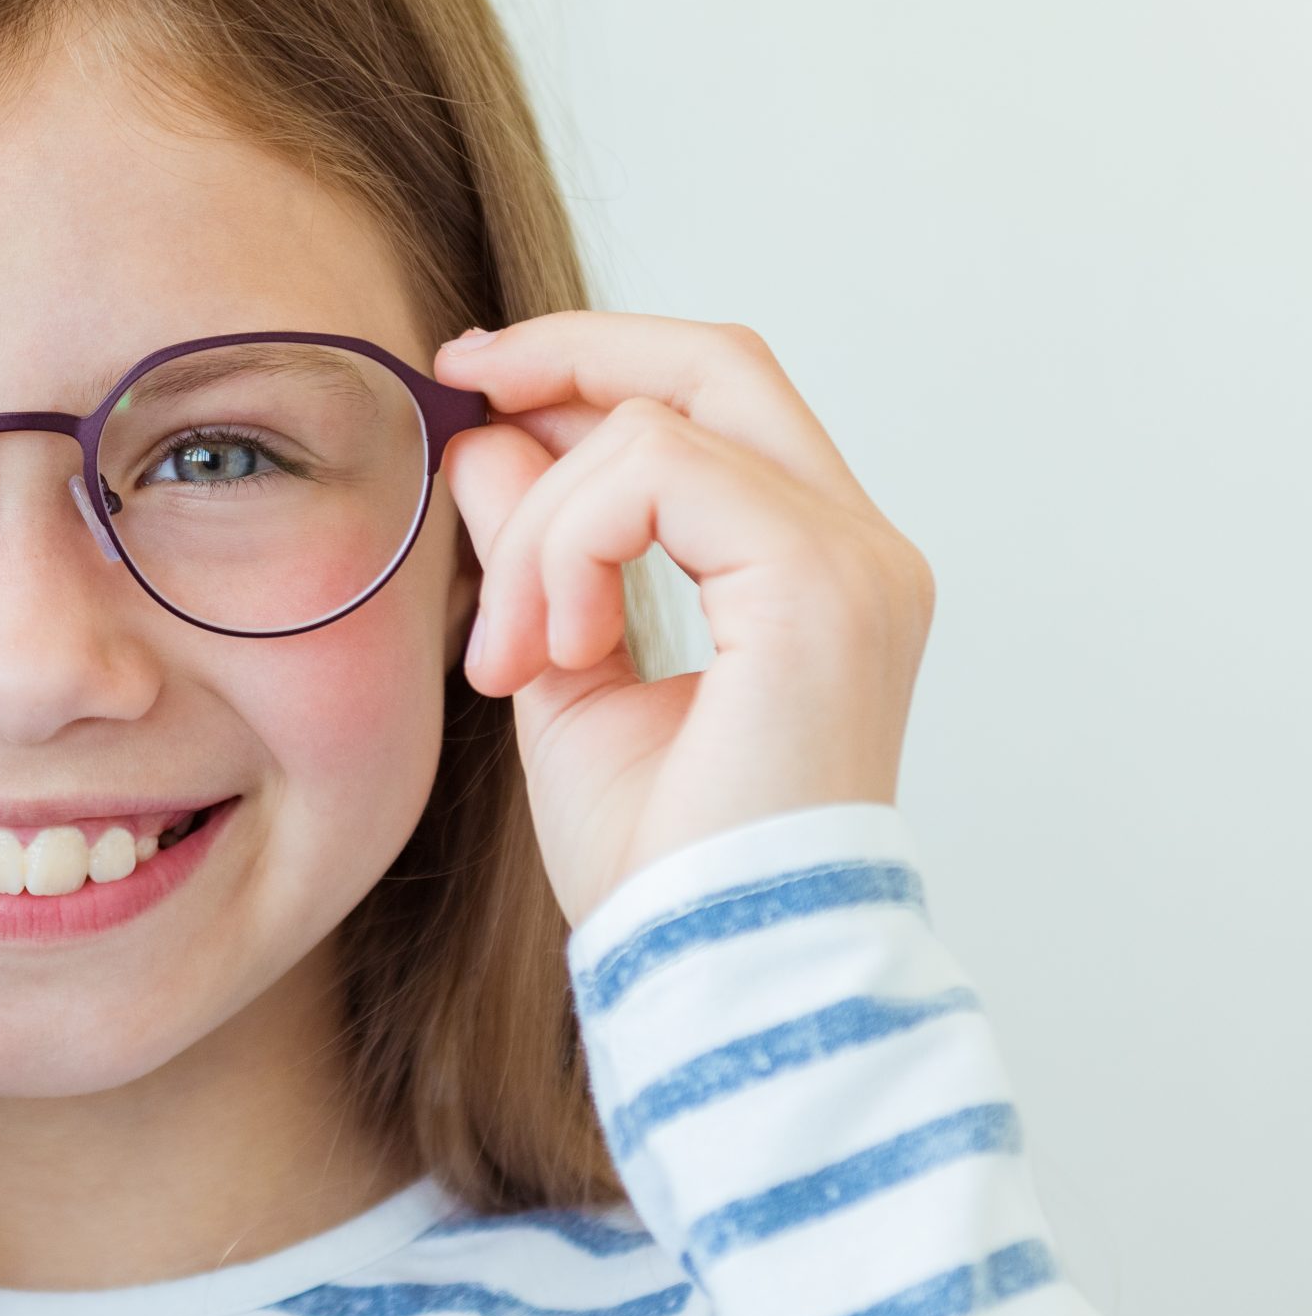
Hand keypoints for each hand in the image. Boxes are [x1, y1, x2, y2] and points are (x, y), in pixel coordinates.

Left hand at [436, 310, 934, 930]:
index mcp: (811, 568)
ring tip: (510, 655)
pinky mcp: (819, 581)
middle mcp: (856, 548)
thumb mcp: (566, 674)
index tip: (478, 389)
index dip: (593, 372)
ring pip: (652, 429)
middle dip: (571, 351)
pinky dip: (569, 550)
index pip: (715, 406)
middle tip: (460, 379)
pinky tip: (555, 650)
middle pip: (716, 360)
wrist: (710, 963)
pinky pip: (656, 473)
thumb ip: (541, 551)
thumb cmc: (657, 860)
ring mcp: (850, 560)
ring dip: (540, 530)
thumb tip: (487, 439)